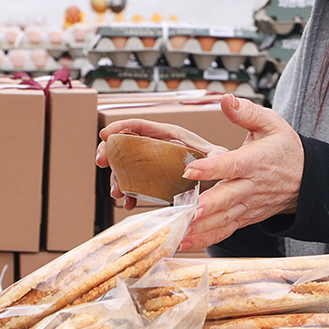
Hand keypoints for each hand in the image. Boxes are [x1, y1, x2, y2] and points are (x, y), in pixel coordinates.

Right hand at [95, 118, 220, 204]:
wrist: (227, 182)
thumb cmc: (225, 163)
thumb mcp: (220, 157)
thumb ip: (213, 158)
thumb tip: (194, 170)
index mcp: (171, 136)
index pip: (141, 125)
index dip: (120, 126)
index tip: (105, 134)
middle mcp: (160, 147)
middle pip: (126, 143)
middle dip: (109, 151)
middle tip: (101, 162)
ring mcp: (155, 163)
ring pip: (127, 165)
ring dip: (117, 177)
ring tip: (118, 192)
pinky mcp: (156, 180)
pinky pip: (135, 183)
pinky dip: (129, 193)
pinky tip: (129, 203)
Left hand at [179, 95, 304, 248]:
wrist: (308, 179)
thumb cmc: (285, 149)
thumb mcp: (272, 124)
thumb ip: (247, 113)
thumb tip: (227, 99)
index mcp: (256, 161)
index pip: (232, 164)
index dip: (211, 168)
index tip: (190, 170)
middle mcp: (252, 186)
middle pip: (228, 197)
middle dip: (209, 206)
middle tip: (189, 212)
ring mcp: (249, 205)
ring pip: (225, 218)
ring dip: (202, 227)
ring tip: (181, 231)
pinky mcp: (246, 218)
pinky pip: (225, 230)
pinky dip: (206, 238)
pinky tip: (186, 242)